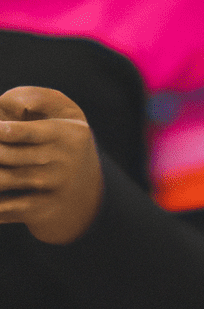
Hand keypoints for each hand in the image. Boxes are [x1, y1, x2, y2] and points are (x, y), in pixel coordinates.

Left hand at [0, 86, 103, 243]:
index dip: (2, 131)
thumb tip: (5, 103)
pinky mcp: (42, 211)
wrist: (89, 191)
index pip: (28, 133)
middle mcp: (63, 163)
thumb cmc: (64, 139)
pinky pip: (5, 209)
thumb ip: (36, 97)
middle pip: (6, 155)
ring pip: (3, 181)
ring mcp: (53, 189)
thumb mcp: (64, 112)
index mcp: (68, 134)